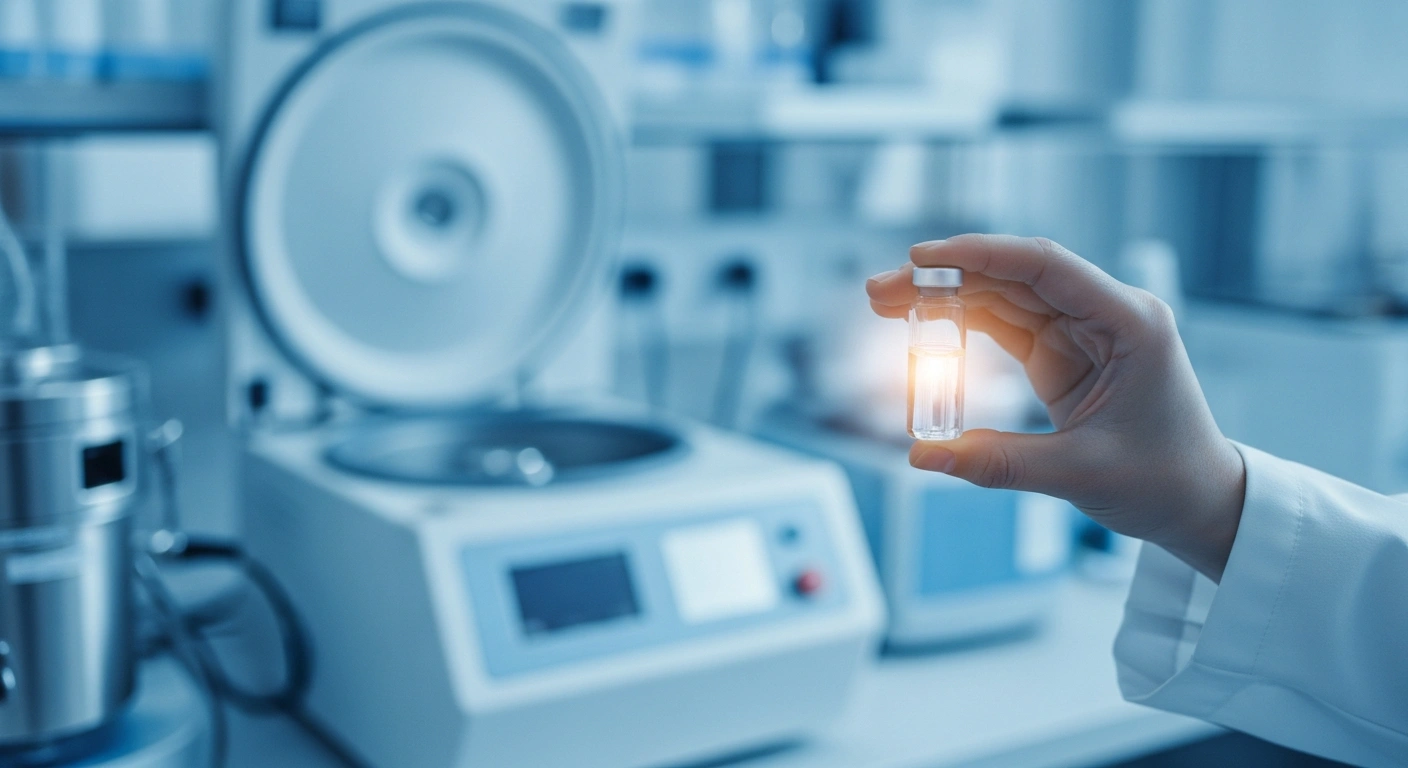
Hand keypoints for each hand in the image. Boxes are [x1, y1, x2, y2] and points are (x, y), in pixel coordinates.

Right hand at [866, 234, 1245, 581]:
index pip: (1046, 266)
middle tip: (880, 289)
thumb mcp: (1081, 474)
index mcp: (1130, 322)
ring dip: (946, 297)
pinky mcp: (1064, 354)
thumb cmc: (1164, 481)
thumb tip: (923, 457)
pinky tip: (921, 324)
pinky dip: (963, 323)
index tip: (920, 256)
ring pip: (1004, 296)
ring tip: (884, 302)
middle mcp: (1106, 313)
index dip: (980, 254)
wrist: (1200, 503)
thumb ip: (1000, 463)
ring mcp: (1083, 331)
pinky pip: (1006, 326)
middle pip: (1014, 275)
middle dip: (945, 276)